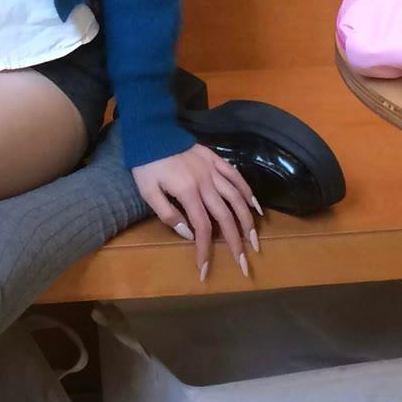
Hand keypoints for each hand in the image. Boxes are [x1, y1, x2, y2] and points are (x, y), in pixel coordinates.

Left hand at [131, 143, 262, 280]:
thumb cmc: (146, 164)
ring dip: (247, 220)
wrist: (150, 131)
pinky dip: (247, 190)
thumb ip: (168, 214)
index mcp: (188, 191)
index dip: (205, 249)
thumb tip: (189, 234)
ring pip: (236, 197)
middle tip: (244, 263)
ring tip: (254, 239)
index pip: (202, 227)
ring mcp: (212, 169)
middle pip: (225, 216)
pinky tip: (254, 205)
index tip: (205, 269)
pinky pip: (235, 175)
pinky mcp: (215, 158)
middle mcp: (205, 182)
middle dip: (236, 242)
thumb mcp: (148, 191)